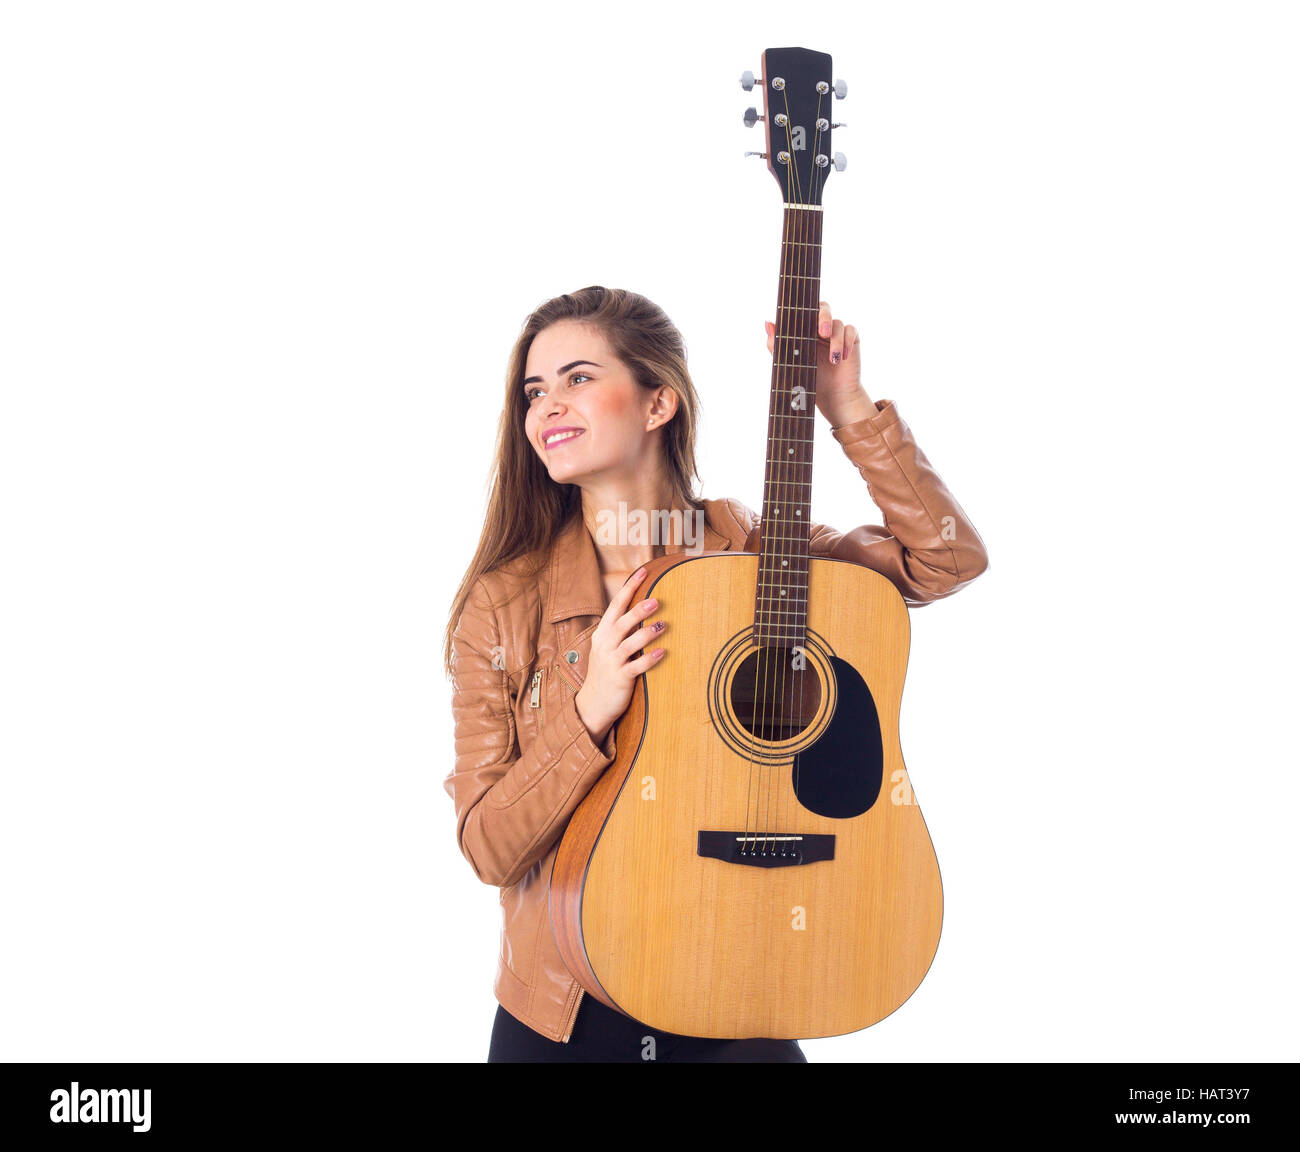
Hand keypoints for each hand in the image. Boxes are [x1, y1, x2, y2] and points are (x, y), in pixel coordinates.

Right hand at [574, 566, 666, 742]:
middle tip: (656, 601)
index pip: (615, 606)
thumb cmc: (605, 672)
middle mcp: (605, 646)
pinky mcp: (620, 679)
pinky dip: (649, 660)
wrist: (593, 704)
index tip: (643, 572)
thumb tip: (642, 608)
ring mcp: (611, 663)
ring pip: (629, 644)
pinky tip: (662, 653)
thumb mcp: (606, 647)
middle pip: (621, 623)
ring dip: (646, 634)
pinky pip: (636, 667)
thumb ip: (620, 630)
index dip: (628, 588)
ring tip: (663, 625)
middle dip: (637, 611)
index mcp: (602, 634)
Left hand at [765, 300, 876, 427]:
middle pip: (823, 308)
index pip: (805, 311)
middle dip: (824, 317)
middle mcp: (820, 329)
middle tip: (823, 333)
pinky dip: (847, 342)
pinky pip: (851, 330)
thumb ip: (775, 344)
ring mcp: (836, 333)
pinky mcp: (851, 340)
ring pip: (837, 323)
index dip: (805, 309)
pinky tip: (842, 357)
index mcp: (805, 331)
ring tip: (833, 360)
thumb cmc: (809, 382)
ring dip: (836, 341)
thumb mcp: (788, 364)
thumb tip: (767, 322)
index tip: (803, 319)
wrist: (832, 398)